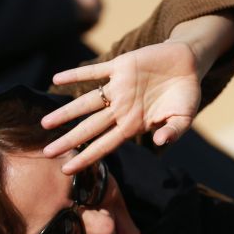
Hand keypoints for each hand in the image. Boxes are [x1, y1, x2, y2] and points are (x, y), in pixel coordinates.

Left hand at [42, 41, 201, 173]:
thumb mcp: (184, 118)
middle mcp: (121, 109)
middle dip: (69, 140)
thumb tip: (160, 142)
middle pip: (89, 128)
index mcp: (133, 125)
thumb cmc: (186, 95)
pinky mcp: (120, 67)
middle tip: (46, 153)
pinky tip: (56, 79)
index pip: (104, 145)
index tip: (67, 169)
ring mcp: (119, 88)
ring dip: (66, 112)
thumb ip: (173, 132)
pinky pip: (94, 72)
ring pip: (86, 103)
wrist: (188, 63)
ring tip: (45, 123)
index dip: (86, 157)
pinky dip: (76, 74)